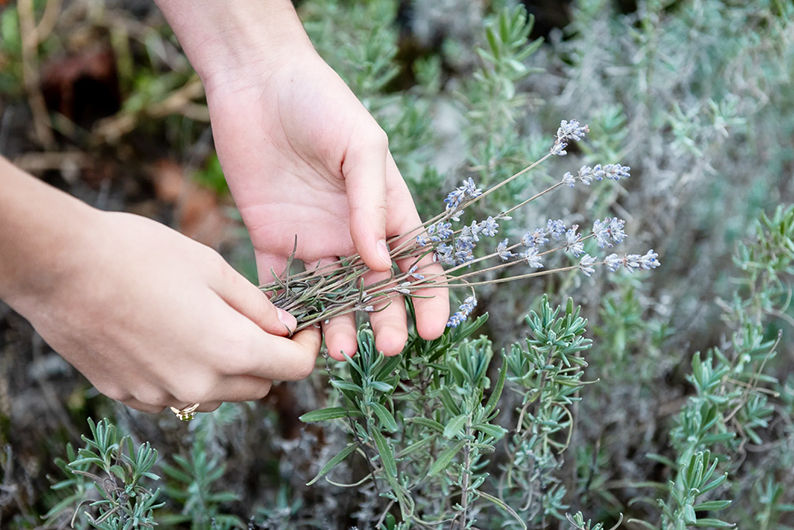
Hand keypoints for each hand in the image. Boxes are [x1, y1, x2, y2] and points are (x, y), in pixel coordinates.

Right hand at [13, 210, 319, 412]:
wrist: (59, 266)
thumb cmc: (139, 255)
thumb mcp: (211, 268)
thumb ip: (256, 306)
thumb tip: (286, 328)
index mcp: (228, 350)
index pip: (292, 369)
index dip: (307, 348)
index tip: (305, 328)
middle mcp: (198, 386)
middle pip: (259, 387)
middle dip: (270, 358)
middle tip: (260, 323)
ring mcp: (160, 395)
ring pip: (220, 395)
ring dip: (230, 370)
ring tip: (211, 326)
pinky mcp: (128, 396)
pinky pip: (178, 395)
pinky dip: (190, 375)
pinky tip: (171, 338)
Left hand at [203, 46, 448, 359]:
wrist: (256, 81)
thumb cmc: (320, 102)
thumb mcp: (360, 145)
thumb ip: (373, 204)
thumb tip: (382, 264)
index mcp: (385, 208)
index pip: (416, 260)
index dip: (429, 296)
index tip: (433, 329)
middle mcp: (352, 231)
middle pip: (376, 288)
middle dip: (384, 319)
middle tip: (384, 349)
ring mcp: (312, 238)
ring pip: (330, 295)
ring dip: (337, 324)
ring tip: (338, 351)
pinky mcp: (271, 238)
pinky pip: (279, 284)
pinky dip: (286, 310)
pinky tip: (291, 332)